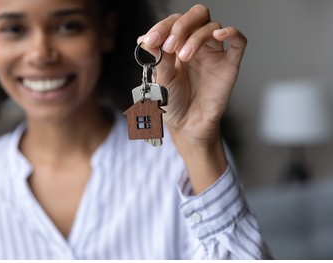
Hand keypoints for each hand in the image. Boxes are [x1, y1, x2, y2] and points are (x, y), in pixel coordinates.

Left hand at [138, 4, 246, 144]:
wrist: (187, 125)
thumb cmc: (173, 102)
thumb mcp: (161, 79)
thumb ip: (157, 58)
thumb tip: (145, 39)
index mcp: (178, 45)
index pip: (174, 22)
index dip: (162, 27)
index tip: (151, 40)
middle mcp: (197, 45)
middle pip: (197, 16)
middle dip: (181, 25)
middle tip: (170, 44)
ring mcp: (214, 53)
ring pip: (212, 27)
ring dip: (196, 37)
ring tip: (183, 56)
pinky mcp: (229, 65)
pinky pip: (238, 42)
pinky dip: (232, 32)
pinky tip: (220, 35)